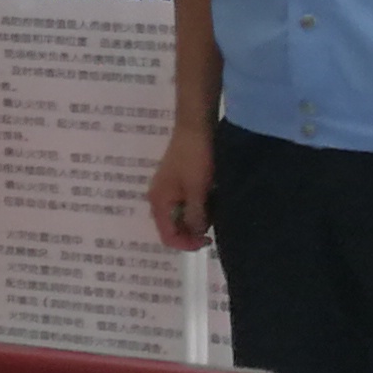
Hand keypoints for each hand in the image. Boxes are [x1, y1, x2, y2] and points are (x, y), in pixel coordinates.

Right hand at [144, 123, 214, 251]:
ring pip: (180, 215)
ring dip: (196, 218)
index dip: (187, 244)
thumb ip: (195, 215)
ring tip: (214, 209)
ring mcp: (167, 189)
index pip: (168, 236)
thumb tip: (196, 233)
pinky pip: (184, 203)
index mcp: (159, 201)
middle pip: (172, 227)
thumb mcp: (197, 190)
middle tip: (213, 225)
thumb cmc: (195, 159)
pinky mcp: (176, 182)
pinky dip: (197, 206)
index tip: (207, 240)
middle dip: (192, 231)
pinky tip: (210, 198)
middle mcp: (158, 198)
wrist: (195, 128)